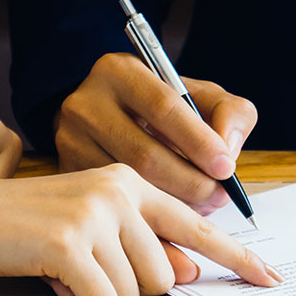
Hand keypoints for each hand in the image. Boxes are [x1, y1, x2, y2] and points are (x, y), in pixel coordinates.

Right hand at [0, 163, 282, 295]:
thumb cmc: (23, 222)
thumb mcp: (90, 224)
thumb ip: (141, 243)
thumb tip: (186, 273)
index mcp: (130, 181)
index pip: (196, 225)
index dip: (236, 257)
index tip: (268, 277)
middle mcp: (120, 191)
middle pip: (164, 277)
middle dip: (125, 287)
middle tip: (83, 265)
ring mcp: (96, 214)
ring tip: (63, 267)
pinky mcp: (70, 242)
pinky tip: (50, 276)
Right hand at [55, 53, 257, 213]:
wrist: (111, 116)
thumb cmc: (163, 108)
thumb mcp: (201, 96)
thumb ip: (230, 113)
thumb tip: (228, 148)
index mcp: (118, 72)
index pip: (164, 107)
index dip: (199, 142)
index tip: (226, 168)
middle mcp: (84, 104)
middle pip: (143, 154)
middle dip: (190, 183)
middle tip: (219, 197)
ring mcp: (68, 142)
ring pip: (127, 188)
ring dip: (172, 206)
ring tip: (201, 207)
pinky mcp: (65, 175)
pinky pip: (113, 209)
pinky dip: (150, 222)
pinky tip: (175, 224)